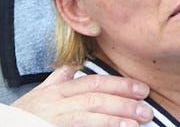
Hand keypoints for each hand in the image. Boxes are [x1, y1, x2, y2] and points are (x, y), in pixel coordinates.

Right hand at [13, 66, 152, 126]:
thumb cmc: (21, 118)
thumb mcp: (37, 97)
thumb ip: (56, 82)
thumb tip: (71, 69)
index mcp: (56, 91)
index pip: (94, 82)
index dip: (120, 85)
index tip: (141, 89)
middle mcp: (55, 102)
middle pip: (96, 96)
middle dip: (125, 100)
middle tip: (147, 108)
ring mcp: (53, 117)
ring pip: (90, 112)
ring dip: (117, 116)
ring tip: (138, 121)